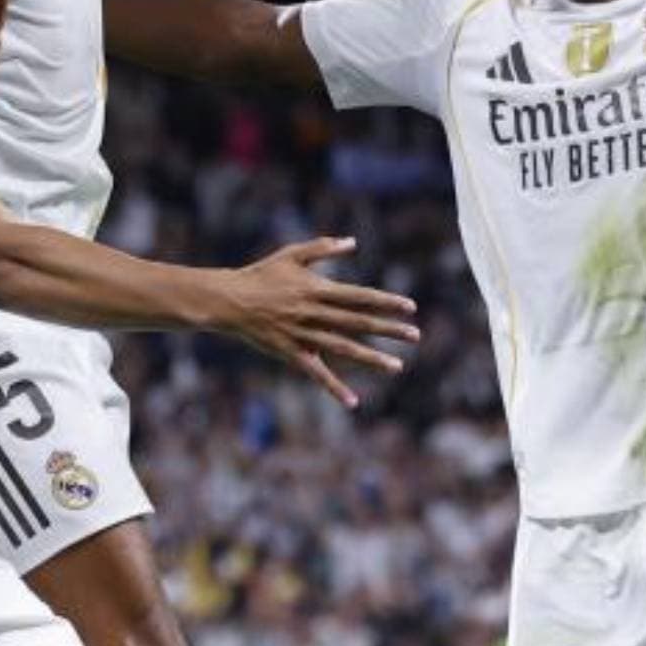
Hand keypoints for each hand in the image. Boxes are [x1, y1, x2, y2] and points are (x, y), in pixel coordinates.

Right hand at [206, 236, 420, 407]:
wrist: (229, 301)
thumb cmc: (262, 274)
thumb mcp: (292, 254)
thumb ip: (323, 247)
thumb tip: (353, 242)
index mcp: (317, 289)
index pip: (360, 296)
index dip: (386, 302)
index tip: (410, 307)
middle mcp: (314, 313)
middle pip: (358, 323)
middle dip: (389, 329)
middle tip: (416, 335)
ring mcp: (303, 335)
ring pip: (344, 349)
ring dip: (372, 358)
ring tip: (397, 366)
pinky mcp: (291, 354)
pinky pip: (316, 374)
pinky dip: (334, 388)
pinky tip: (353, 402)